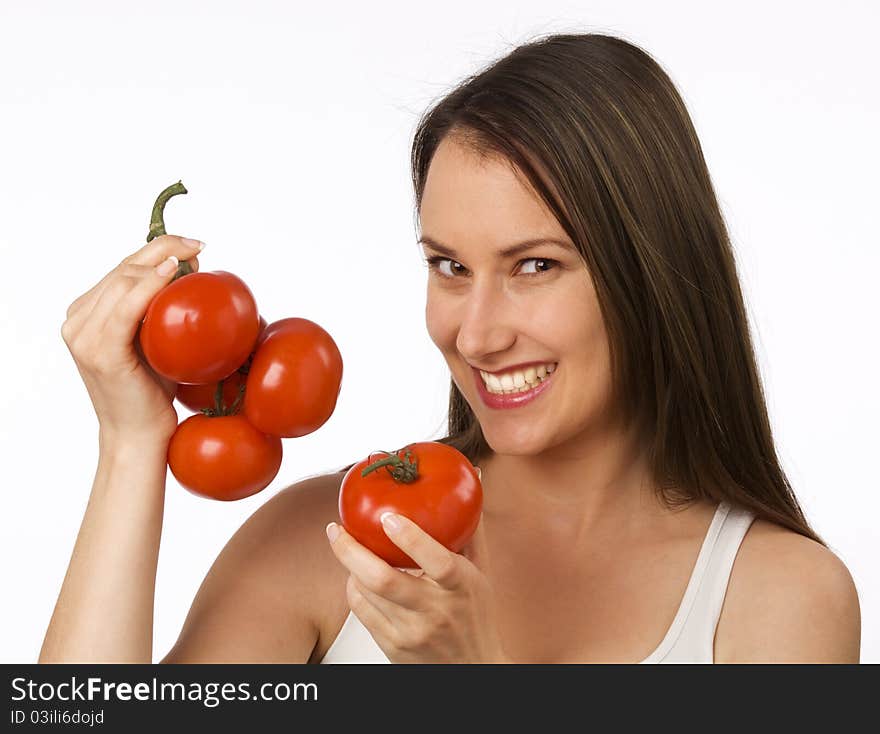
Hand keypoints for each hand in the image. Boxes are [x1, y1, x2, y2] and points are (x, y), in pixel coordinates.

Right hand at [61, 235, 203, 443]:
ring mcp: (84, 336)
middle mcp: (77, 321)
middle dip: (163, 249)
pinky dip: (149, 286)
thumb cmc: (153, 390)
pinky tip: (171, 272)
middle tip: (199, 246)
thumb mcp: (157, 340)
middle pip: (123, 269)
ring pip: (123, 282)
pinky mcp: (100, 352)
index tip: (193, 246)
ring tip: (192, 257)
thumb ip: (161, 307)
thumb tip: (190, 268)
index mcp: (86, 314)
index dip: (157, 248)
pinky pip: (126, 308)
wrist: (139, 435)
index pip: (122, 268)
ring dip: (160, 262)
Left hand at [326, 468, 509, 662]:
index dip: (412, 539)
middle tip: (335, 529)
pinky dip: (354, 588)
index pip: (439, 561)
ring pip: (366, 594)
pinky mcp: (393, 648)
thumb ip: (471, 527)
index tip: (388, 517)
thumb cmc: (477, 616)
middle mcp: (436, 611)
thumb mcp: (481, 572)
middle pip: (384, 580)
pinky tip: (356, 576)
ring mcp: (412, 632)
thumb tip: (474, 478)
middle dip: (351, 551)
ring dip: (350, 566)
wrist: (473, 671)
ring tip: (344, 545)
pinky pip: (361, 613)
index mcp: (462, 587)